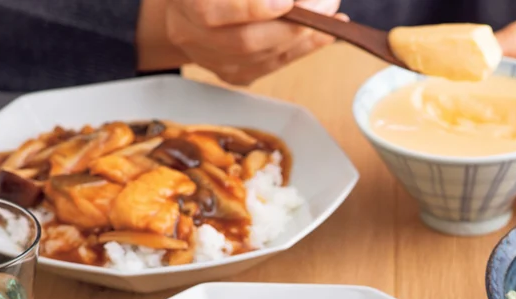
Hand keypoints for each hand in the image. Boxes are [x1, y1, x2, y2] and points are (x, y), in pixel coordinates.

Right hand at [139, 0, 343, 84]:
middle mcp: (191, 36)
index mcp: (184, 4)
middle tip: (326, 3)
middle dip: (294, 24)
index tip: (286, 2)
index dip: (249, 8)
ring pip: (264, 57)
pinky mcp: (234, 75)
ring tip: (331, 14)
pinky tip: (324, 34)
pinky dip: (303, 48)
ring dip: (305, 37)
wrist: (186, 11)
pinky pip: (273, 65)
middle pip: (245, 41)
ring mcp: (213, 61)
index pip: (210, 12)